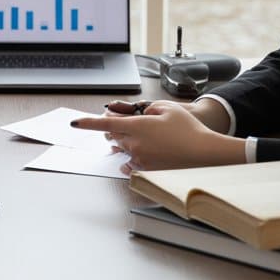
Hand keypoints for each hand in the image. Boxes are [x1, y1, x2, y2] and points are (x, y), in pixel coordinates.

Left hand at [71, 102, 241, 173]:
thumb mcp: (168, 108)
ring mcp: (140, 159)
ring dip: (124, 143)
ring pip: (122, 149)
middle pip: (113, 136)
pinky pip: (130, 164)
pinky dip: (130, 158)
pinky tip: (136, 155)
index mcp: (138, 126)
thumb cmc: (189, 129)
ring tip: (138, 138)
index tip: (75, 123)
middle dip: (113, 129)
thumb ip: (148, 108)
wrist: (204, 153)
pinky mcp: (148, 170)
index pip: (106, 123)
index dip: (87, 123)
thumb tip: (140, 115)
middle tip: (120, 124)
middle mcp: (135, 144)